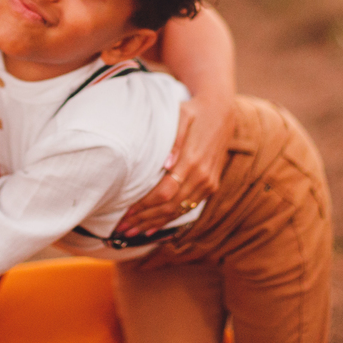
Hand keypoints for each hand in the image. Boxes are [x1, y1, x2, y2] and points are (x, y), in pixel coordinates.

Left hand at [114, 93, 234, 236]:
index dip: (145, 206)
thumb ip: (174, 141)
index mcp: (193, 161)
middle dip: (144, 219)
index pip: (165, 192)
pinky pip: (188, 208)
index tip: (126, 213)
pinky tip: (153, 228)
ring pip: (178, 211)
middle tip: (122, 228)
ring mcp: (208, 183)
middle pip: (170, 207)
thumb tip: (165, 164)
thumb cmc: (194, 111)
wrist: (221, 111)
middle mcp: (202, 176)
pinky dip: (170, 220)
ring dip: (154, 224)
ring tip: (132, 232)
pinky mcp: (211, 185)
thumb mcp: (182, 117)